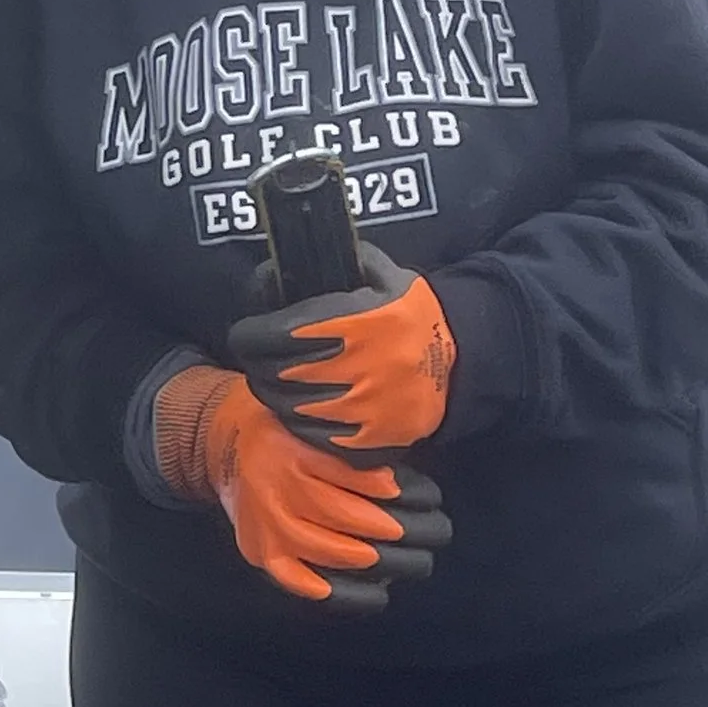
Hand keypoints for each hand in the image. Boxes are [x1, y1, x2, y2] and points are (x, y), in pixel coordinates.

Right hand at [153, 365, 448, 609]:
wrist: (224, 444)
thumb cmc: (283, 429)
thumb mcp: (310, 421)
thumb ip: (347, 443)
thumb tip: (399, 474)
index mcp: (289, 447)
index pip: (342, 472)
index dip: (381, 487)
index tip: (413, 494)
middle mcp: (272, 485)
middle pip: (333, 513)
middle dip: (380, 527)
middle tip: (413, 533)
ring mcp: (263, 522)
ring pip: (317, 547)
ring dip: (359, 556)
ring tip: (392, 560)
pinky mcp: (258, 549)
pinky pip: (292, 577)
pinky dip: (323, 588)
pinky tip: (358, 590)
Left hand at [231, 251, 456, 450]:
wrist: (462, 365)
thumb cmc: (412, 316)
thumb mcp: (382, 276)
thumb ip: (333, 265)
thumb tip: (276, 273)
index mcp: (360, 323)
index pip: (279, 334)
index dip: (250, 335)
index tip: (244, 332)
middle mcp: (360, 368)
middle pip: (276, 373)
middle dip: (256, 364)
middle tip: (254, 356)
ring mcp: (365, 410)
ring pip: (289, 408)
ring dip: (271, 393)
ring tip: (273, 379)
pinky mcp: (370, 441)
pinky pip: (313, 437)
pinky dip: (296, 422)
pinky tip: (297, 406)